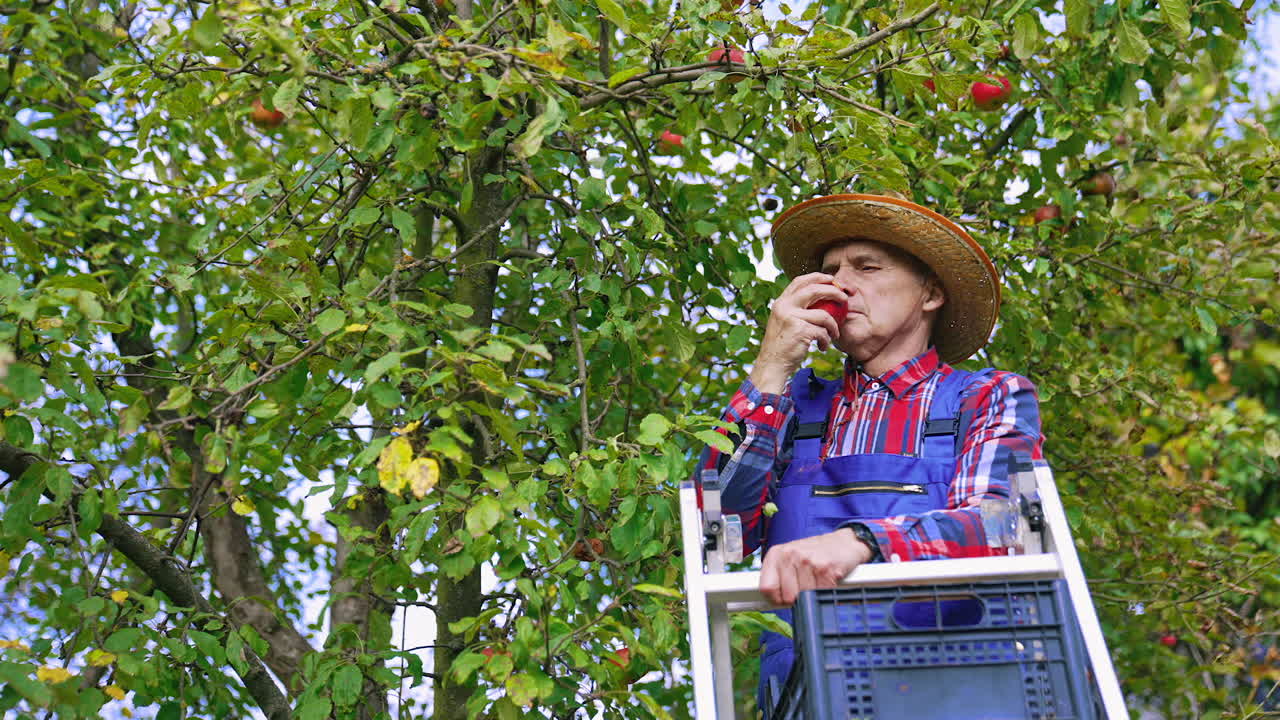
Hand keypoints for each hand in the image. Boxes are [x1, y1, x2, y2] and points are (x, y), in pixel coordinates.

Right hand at [750, 274, 849, 393]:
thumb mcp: (785, 321)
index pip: (801, 280)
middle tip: (845, 299)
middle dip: (834, 291)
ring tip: (833, 334)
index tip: (833, 281)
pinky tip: (822, 347)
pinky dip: (826, 340)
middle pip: (815, 289)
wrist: (772, 364)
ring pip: (824, 315)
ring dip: (833, 326)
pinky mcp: (800, 330)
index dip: (819, 277)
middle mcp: (784, 306)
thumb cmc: (783, 345)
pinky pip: (823, 332)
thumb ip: (797, 309)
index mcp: (781, 302)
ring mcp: (791, 317)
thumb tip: (820, 299)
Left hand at [759, 528, 873, 606]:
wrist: (844, 543)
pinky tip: (827, 580)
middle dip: (797, 598)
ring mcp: (807, 561)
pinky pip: (821, 594)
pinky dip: (826, 592)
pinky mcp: (825, 569)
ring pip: (804, 597)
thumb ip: (778, 578)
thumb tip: (767, 602)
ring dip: (813, 595)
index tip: (783, 598)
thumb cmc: (814, 554)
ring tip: (816, 580)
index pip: (766, 588)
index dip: (776, 598)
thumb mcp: (790, 559)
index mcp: (776, 554)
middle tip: (805, 586)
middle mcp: (789, 555)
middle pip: (787, 597)